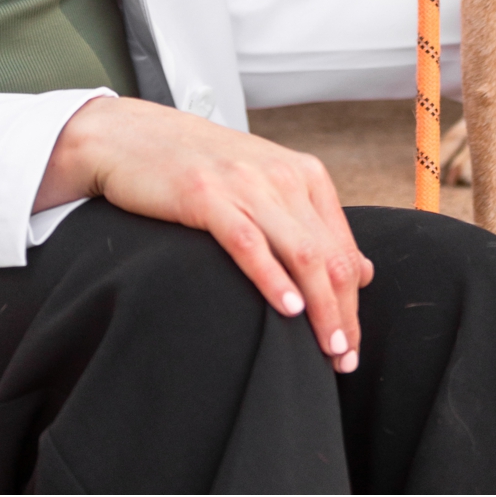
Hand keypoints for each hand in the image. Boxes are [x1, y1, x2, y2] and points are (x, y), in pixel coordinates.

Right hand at [33, 96, 373, 371]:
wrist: (133, 135)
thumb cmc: (200, 168)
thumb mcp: (267, 186)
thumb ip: (312, 225)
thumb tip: (363, 271)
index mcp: (305, 175)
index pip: (344, 249)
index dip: (353, 302)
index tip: (350, 344)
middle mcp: (284, 177)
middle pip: (330, 256)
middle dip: (343, 314)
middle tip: (345, 361)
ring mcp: (247, 185)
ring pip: (301, 253)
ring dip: (320, 307)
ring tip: (327, 349)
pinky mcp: (207, 196)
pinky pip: (249, 243)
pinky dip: (272, 278)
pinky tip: (287, 309)